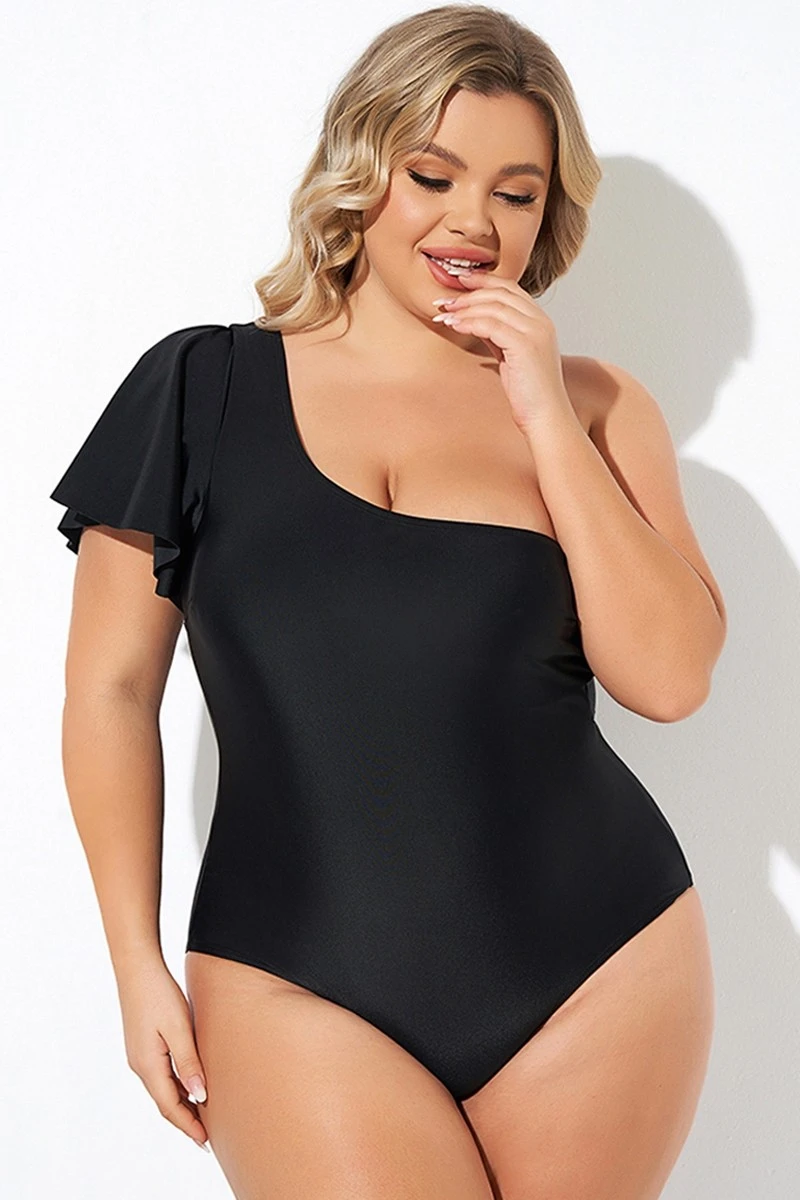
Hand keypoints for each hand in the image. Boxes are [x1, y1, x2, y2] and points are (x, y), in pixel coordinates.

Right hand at [116, 958, 209, 1150]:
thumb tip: (199, 1095)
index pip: (169, 1106)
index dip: (187, 1125)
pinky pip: (160, 1075)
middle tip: (206, 1138)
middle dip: (185, 1120)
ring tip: (201, 1117)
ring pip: (162, 1089)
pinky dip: (175, 1086)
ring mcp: (139, 1055)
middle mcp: (140, 1065)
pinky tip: (188, 1086)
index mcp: (148, 1065)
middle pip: (165, 1101)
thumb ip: (188, 1062)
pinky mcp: (142, 1045)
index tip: (204, 1141)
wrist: (137, 968)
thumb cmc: (159, 994)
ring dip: (181, 1104)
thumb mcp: (179, 1028)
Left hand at [432, 271, 576, 433]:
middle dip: (469, 293)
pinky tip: (453, 325)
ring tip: (443, 314)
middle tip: (444, 300)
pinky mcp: (525, 345)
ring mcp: (535, 331)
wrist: (545, 417)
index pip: (510, 288)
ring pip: (493, 306)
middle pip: (501, 292)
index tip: (459, 282)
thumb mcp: (512, 357)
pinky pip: (490, 324)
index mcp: (540, 321)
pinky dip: (468, 322)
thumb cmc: (529, 393)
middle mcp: (541, 321)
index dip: (483, 281)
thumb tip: (475, 322)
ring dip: (464, 308)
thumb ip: (499, 336)